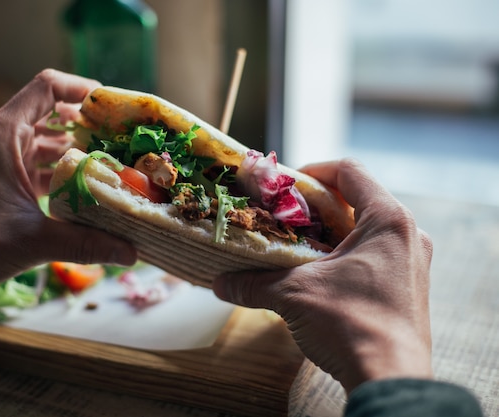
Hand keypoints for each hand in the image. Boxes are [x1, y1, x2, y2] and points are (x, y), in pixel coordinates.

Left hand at [0, 69, 135, 314]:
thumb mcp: (34, 241)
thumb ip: (86, 244)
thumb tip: (130, 252)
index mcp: (3, 135)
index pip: (47, 87)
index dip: (82, 89)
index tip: (113, 106)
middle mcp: (0, 137)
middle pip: (50, 110)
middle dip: (88, 121)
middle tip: (122, 136)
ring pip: (45, 137)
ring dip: (76, 145)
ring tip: (111, 159)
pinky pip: (36, 159)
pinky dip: (61, 167)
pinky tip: (85, 184)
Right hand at [213, 158, 432, 392]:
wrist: (389, 379)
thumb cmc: (350, 325)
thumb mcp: (293, 295)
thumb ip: (252, 282)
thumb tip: (218, 282)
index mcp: (387, 219)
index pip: (350, 171)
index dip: (313, 171)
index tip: (286, 185)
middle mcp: (407, 234)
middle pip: (358, 199)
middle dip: (316, 207)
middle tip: (284, 217)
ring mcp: (412, 261)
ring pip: (366, 229)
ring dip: (330, 232)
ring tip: (297, 246)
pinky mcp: (408, 286)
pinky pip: (375, 253)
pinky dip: (344, 254)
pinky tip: (318, 273)